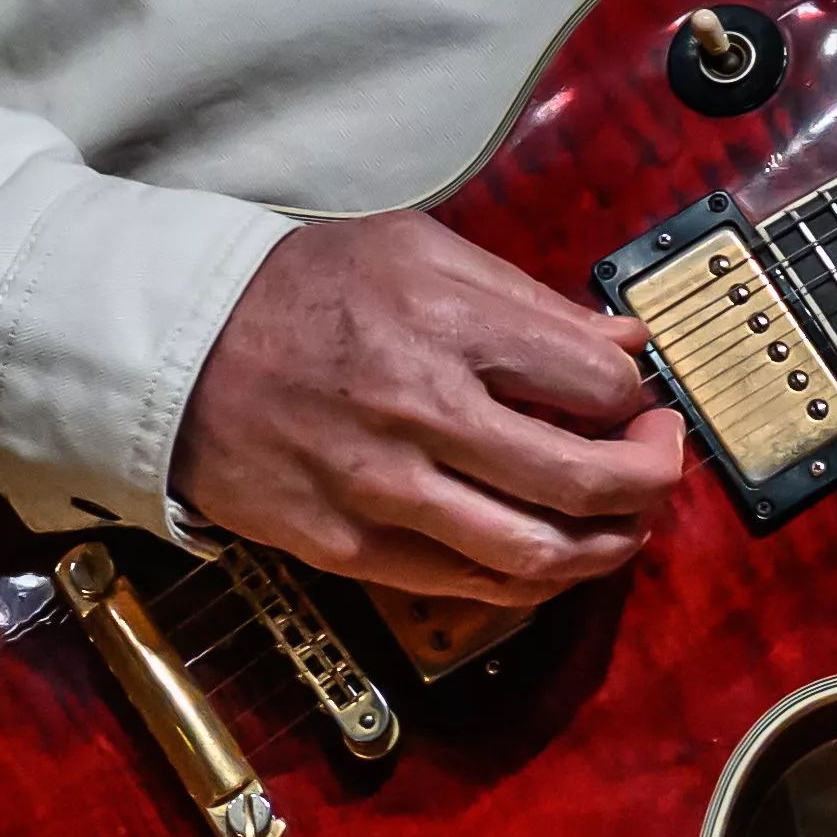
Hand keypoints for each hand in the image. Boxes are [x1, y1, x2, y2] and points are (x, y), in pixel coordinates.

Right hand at [167, 213, 689, 614]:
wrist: (178, 354)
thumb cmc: (302, 290)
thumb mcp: (413, 249)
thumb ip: (525, 297)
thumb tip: (624, 343)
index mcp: (444, 323)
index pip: (594, 382)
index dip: (634, 394)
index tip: (633, 394)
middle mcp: (422, 413)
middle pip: (587, 479)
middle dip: (653, 476)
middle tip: (658, 458)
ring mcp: (386, 492)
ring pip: (542, 554)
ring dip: (612, 545)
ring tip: (627, 522)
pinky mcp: (353, 548)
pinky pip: (476, 587)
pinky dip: (537, 580)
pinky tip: (554, 552)